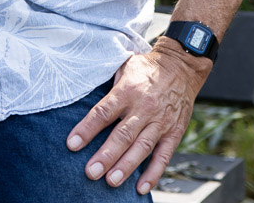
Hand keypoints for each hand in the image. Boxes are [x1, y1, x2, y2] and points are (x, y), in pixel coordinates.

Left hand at [65, 40, 210, 192]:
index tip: (72, 144)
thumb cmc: (147, 69)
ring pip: (141, 147)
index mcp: (128, 91)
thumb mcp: (124, 67)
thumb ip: (108, 86)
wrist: (181, 66)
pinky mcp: (173, 132)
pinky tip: (141, 187)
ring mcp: (160, 122)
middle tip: (91, 172)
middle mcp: (144, 108)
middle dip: (106, 156)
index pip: (104, 112)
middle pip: (122, 135)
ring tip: (111, 181)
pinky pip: (163, 156)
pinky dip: (153, 173)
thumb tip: (83, 96)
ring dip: (126, 166)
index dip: (87, 129)